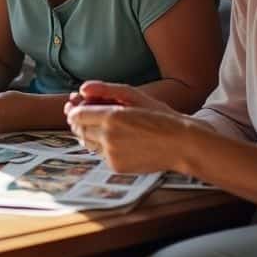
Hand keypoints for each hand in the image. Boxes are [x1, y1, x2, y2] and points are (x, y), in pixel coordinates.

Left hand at [66, 81, 187, 171]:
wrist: (181, 144)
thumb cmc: (160, 117)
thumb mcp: (135, 96)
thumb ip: (106, 90)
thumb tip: (82, 90)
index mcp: (111, 117)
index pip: (76, 115)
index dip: (75, 110)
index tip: (78, 107)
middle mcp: (107, 137)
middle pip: (79, 130)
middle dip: (80, 122)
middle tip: (87, 116)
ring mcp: (111, 154)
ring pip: (87, 143)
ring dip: (90, 134)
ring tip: (104, 128)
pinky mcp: (116, 167)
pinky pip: (100, 154)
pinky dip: (103, 147)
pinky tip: (117, 141)